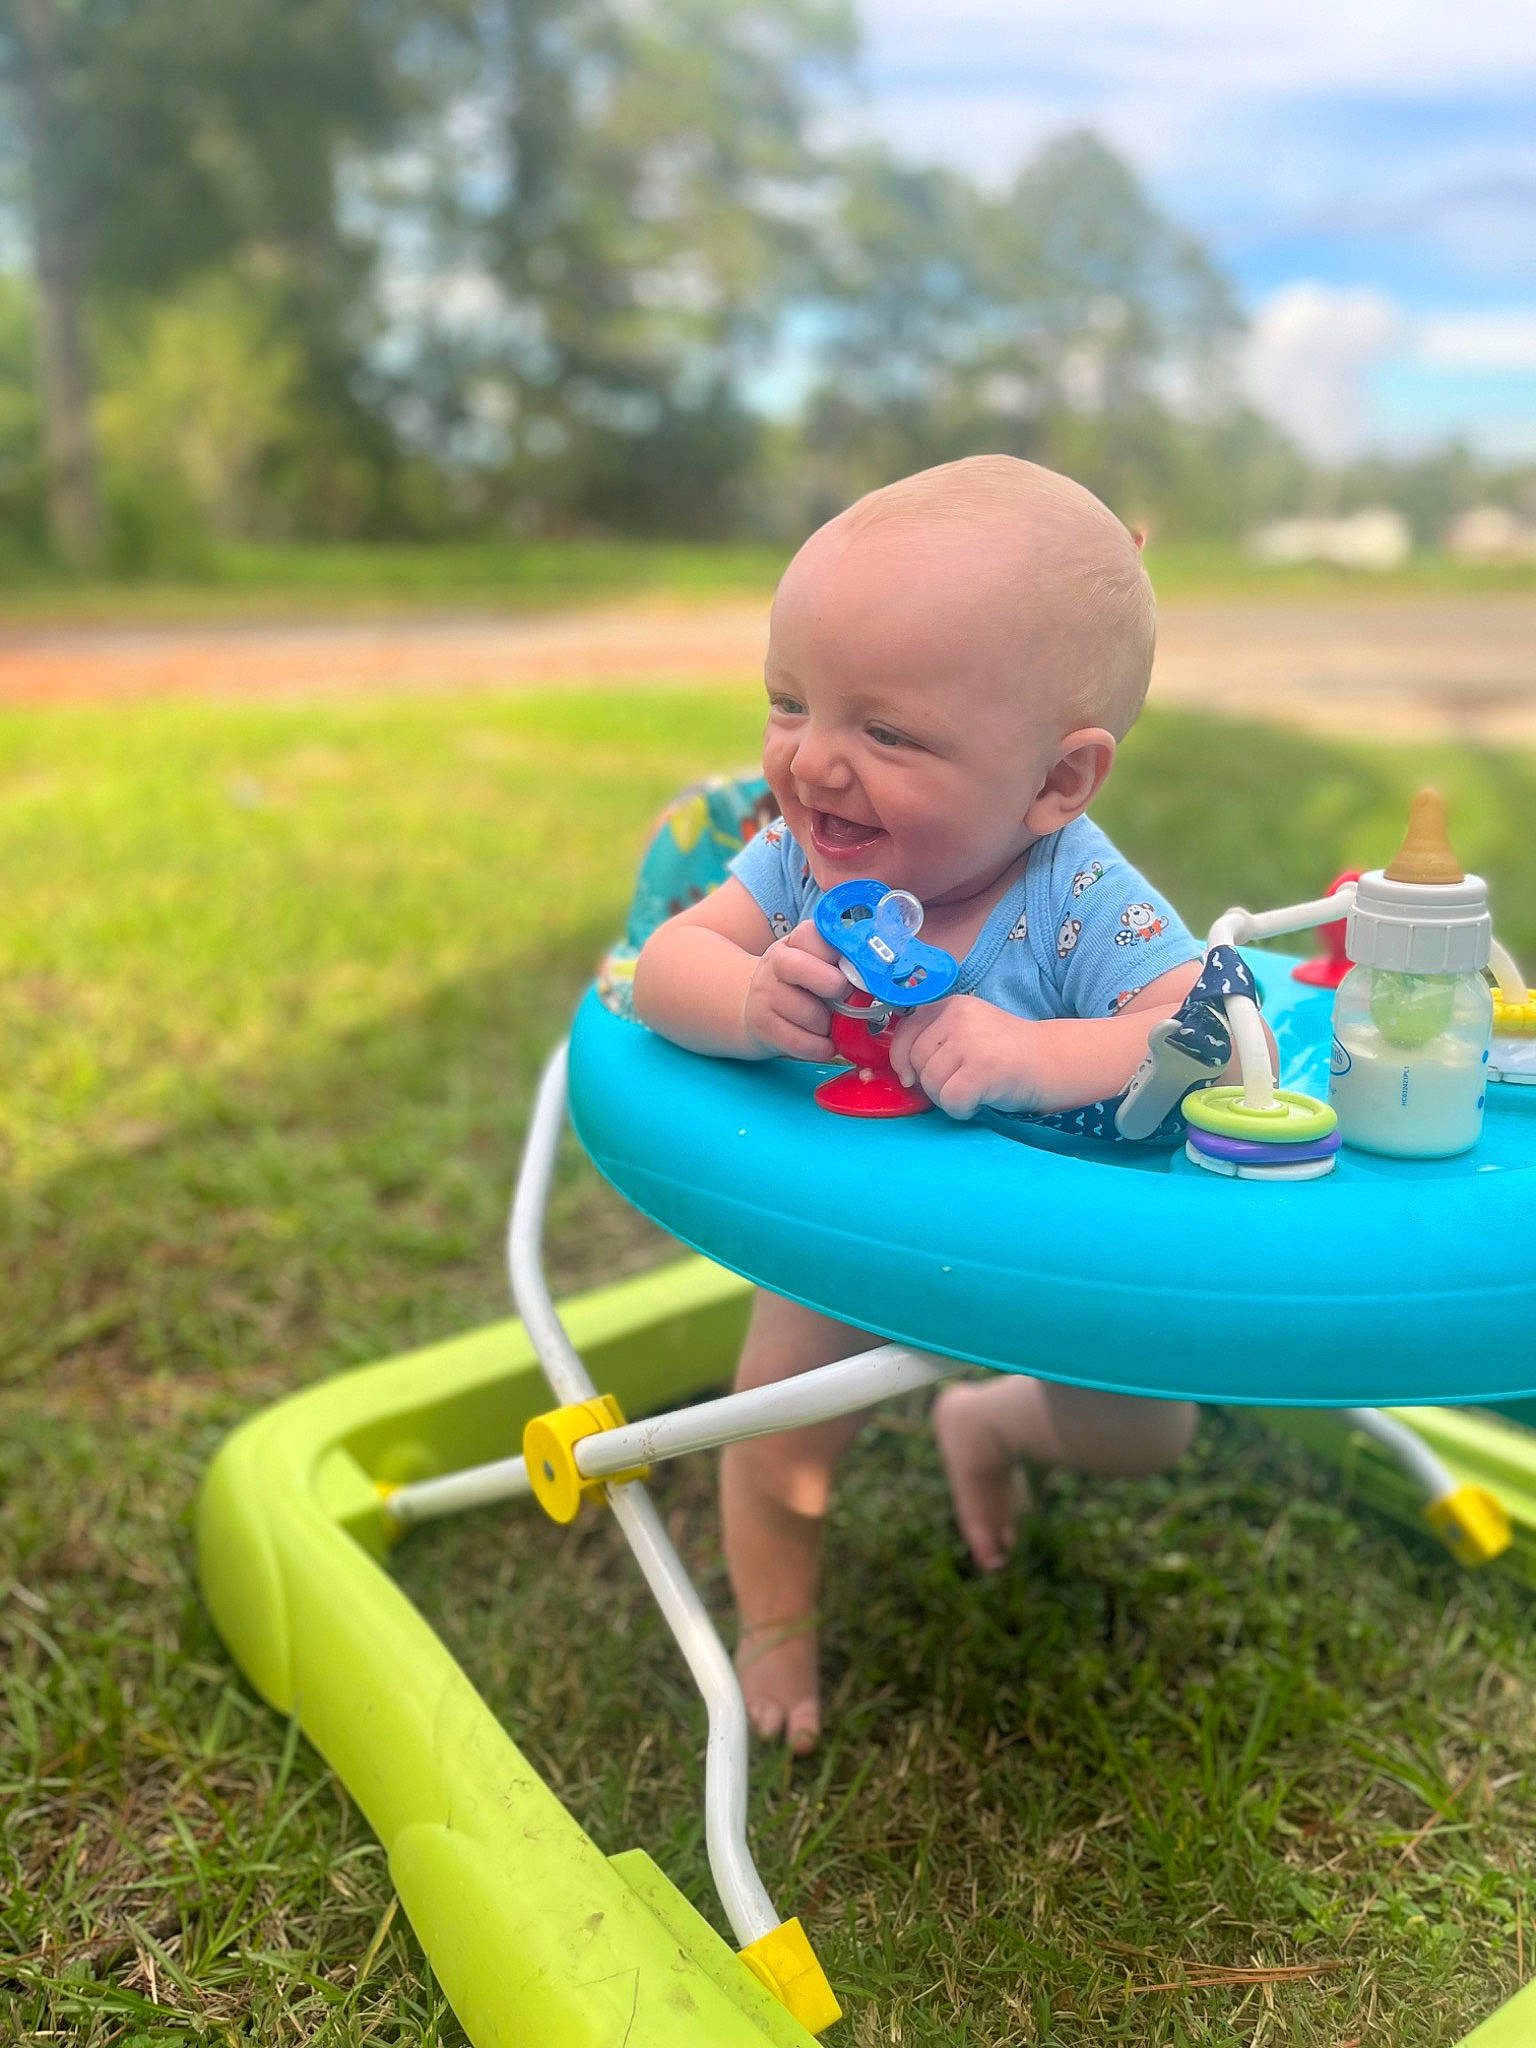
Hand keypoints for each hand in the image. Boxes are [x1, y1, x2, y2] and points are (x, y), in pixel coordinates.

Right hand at [741, 920, 845, 1060]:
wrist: (751, 1009)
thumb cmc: (799, 988)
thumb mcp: (816, 966)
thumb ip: (843, 966)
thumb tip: (880, 982)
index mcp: (796, 942)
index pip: (820, 937)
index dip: (844, 956)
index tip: (856, 972)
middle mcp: (776, 962)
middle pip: (805, 969)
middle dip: (835, 987)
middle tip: (846, 999)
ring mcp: (765, 993)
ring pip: (810, 1013)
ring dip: (829, 1026)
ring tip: (830, 1025)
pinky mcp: (760, 1025)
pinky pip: (801, 1042)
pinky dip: (820, 1048)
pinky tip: (823, 1044)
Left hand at [889, 996, 1037, 1118]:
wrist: (1053, 1061)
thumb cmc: (1007, 1054)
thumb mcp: (969, 1032)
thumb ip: (937, 1039)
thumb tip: (901, 1071)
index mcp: (952, 1005)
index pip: (906, 1030)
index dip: (900, 1058)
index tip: (909, 1076)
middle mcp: (959, 1017)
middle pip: (916, 1062)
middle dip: (931, 1083)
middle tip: (960, 1085)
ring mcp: (971, 1041)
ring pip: (931, 1083)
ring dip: (948, 1098)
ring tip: (974, 1091)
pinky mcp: (983, 1068)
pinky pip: (950, 1100)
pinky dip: (962, 1110)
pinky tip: (980, 1101)